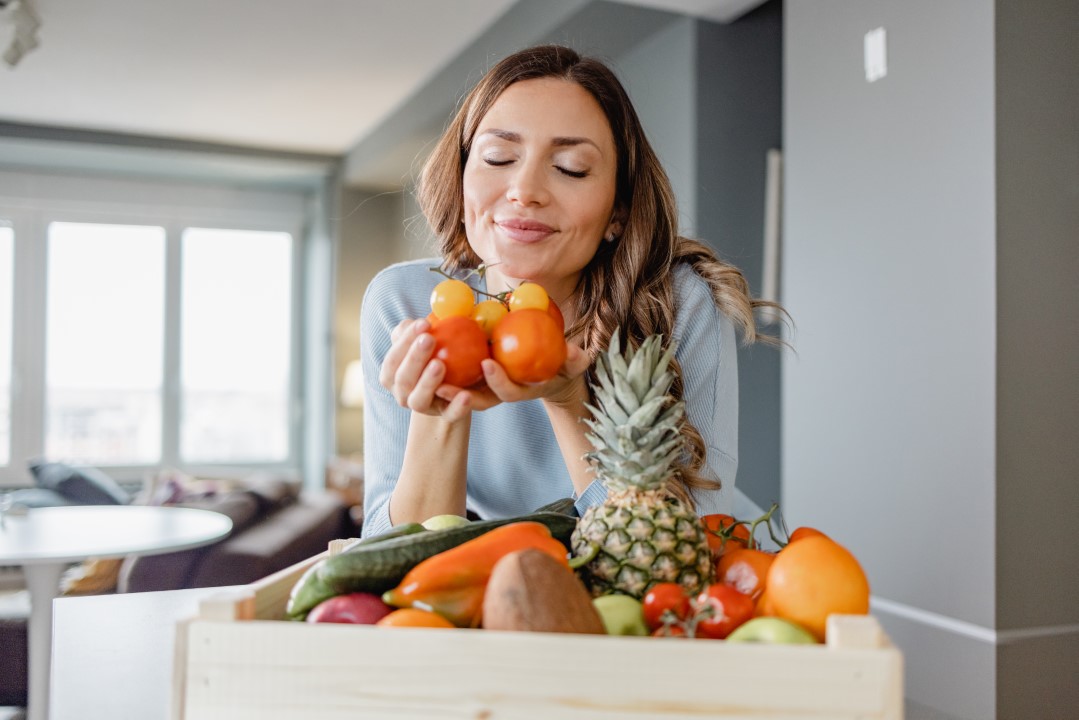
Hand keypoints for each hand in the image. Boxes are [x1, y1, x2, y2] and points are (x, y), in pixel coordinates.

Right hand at [379, 318, 471, 421]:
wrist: (456, 384)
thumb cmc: (436, 353)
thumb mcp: (426, 339)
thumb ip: (418, 329)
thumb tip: (418, 320)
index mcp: (393, 375)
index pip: (393, 359)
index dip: (404, 342)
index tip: (423, 323)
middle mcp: (403, 394)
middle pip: (403, 379)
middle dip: (414, 358)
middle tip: (429, 338)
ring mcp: (424, 407)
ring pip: (419, 400)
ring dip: (427, 382)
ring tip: (440, 364)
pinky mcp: (446, 416)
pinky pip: (450, 414)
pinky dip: (456, 407)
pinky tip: (466, 395)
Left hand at [434, 342, 590, 411]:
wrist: (547, 368)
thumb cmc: (561, 363)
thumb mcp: (572, 361)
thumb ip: (574, 359)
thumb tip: (576, 353)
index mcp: (521, 391)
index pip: (507, 393)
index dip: (498, 381)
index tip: (487, 363)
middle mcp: (499, 394)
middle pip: (476, 400)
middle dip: (458, 394)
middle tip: (441, 377)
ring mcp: (485, 389)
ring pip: (459, 394)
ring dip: (442, 386)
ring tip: (426, 369)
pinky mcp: (473, 380)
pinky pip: (453, 378)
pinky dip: (439, 369)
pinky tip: (425, 351)